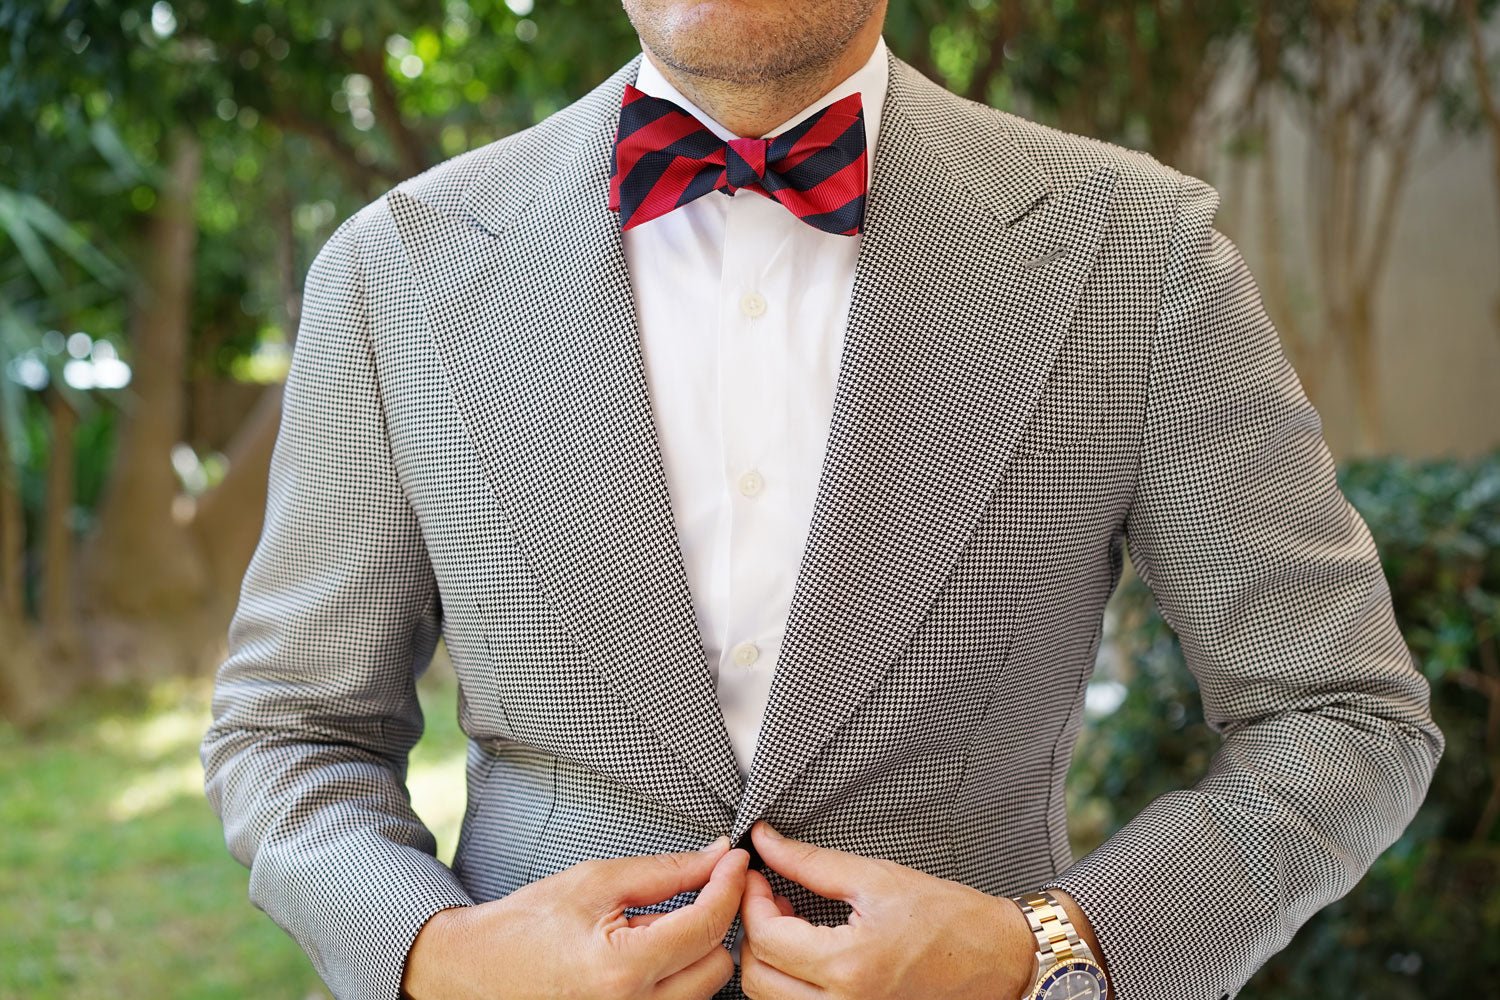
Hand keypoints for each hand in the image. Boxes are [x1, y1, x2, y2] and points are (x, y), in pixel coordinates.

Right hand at [402, 836, 748, 999]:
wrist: (477, 970)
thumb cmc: (527, 925)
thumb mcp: (596, 882)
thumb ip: (666, 871)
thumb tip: (717, 857)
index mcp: (621, 969)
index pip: (706, 925)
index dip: (728, 885)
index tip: (735, 860)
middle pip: (717, 964)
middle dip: (712, 922)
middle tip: (692, 891)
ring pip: (704, 990)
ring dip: (694, 953)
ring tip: (652, 930)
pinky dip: (676, 978)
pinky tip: (649, 956)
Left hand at [738, 821, 1037, 999]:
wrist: (999, 958)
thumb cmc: (950, 919)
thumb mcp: (877, 877)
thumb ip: (811, 862)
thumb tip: (766, 842)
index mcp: (850, 966)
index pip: (766, 938)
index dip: (751, 901)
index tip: (758, 876)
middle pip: (757, 977)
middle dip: (752, 931)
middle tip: (769, 896)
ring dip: (767, 959)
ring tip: (790, 922)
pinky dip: (789, 983)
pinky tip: (807, 952)